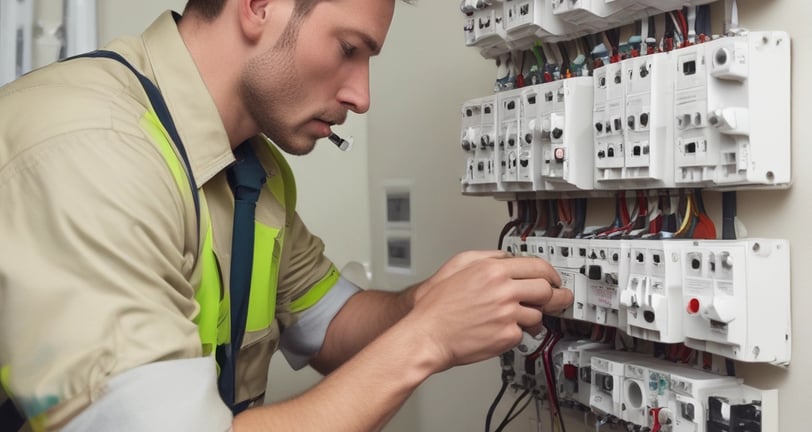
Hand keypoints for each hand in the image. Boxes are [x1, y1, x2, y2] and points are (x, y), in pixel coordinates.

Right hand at [403, 254, 572, 372]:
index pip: (537, 266)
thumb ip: (486, 256)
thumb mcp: (457, 265)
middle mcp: (503, 291)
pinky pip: (523, 333)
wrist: (427, 335)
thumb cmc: (436, 305)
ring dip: (532, 317)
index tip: (555, 278)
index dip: (551, 273)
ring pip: (538, 314)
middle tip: (557, 299)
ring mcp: (507, 315)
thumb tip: (506, 257)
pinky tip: (502, 329)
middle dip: (554, 295)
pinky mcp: (507, 337)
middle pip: (546, 290)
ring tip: (518, 318)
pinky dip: (516, 333)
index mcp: (492, 270)